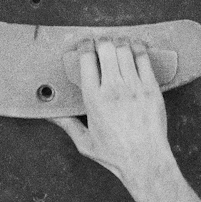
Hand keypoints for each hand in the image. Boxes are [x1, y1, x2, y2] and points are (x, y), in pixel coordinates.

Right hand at [54, 37, 175, 193]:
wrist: (145, 161)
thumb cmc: (115, 155)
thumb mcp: (85, 142)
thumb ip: (67, 124)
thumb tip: (49, 115)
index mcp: (93, 99)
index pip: (86, 59)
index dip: (85, 46)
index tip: (85, 45)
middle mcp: (113, 89)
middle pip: (106, 47)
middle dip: (102, 41)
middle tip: (102, 44)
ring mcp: (133, 87)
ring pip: (125, 48)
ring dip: (119, 42)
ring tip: (118, 45)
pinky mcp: (151, 88)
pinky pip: (144, 57)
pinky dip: (138, 48)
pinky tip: (135, 48)